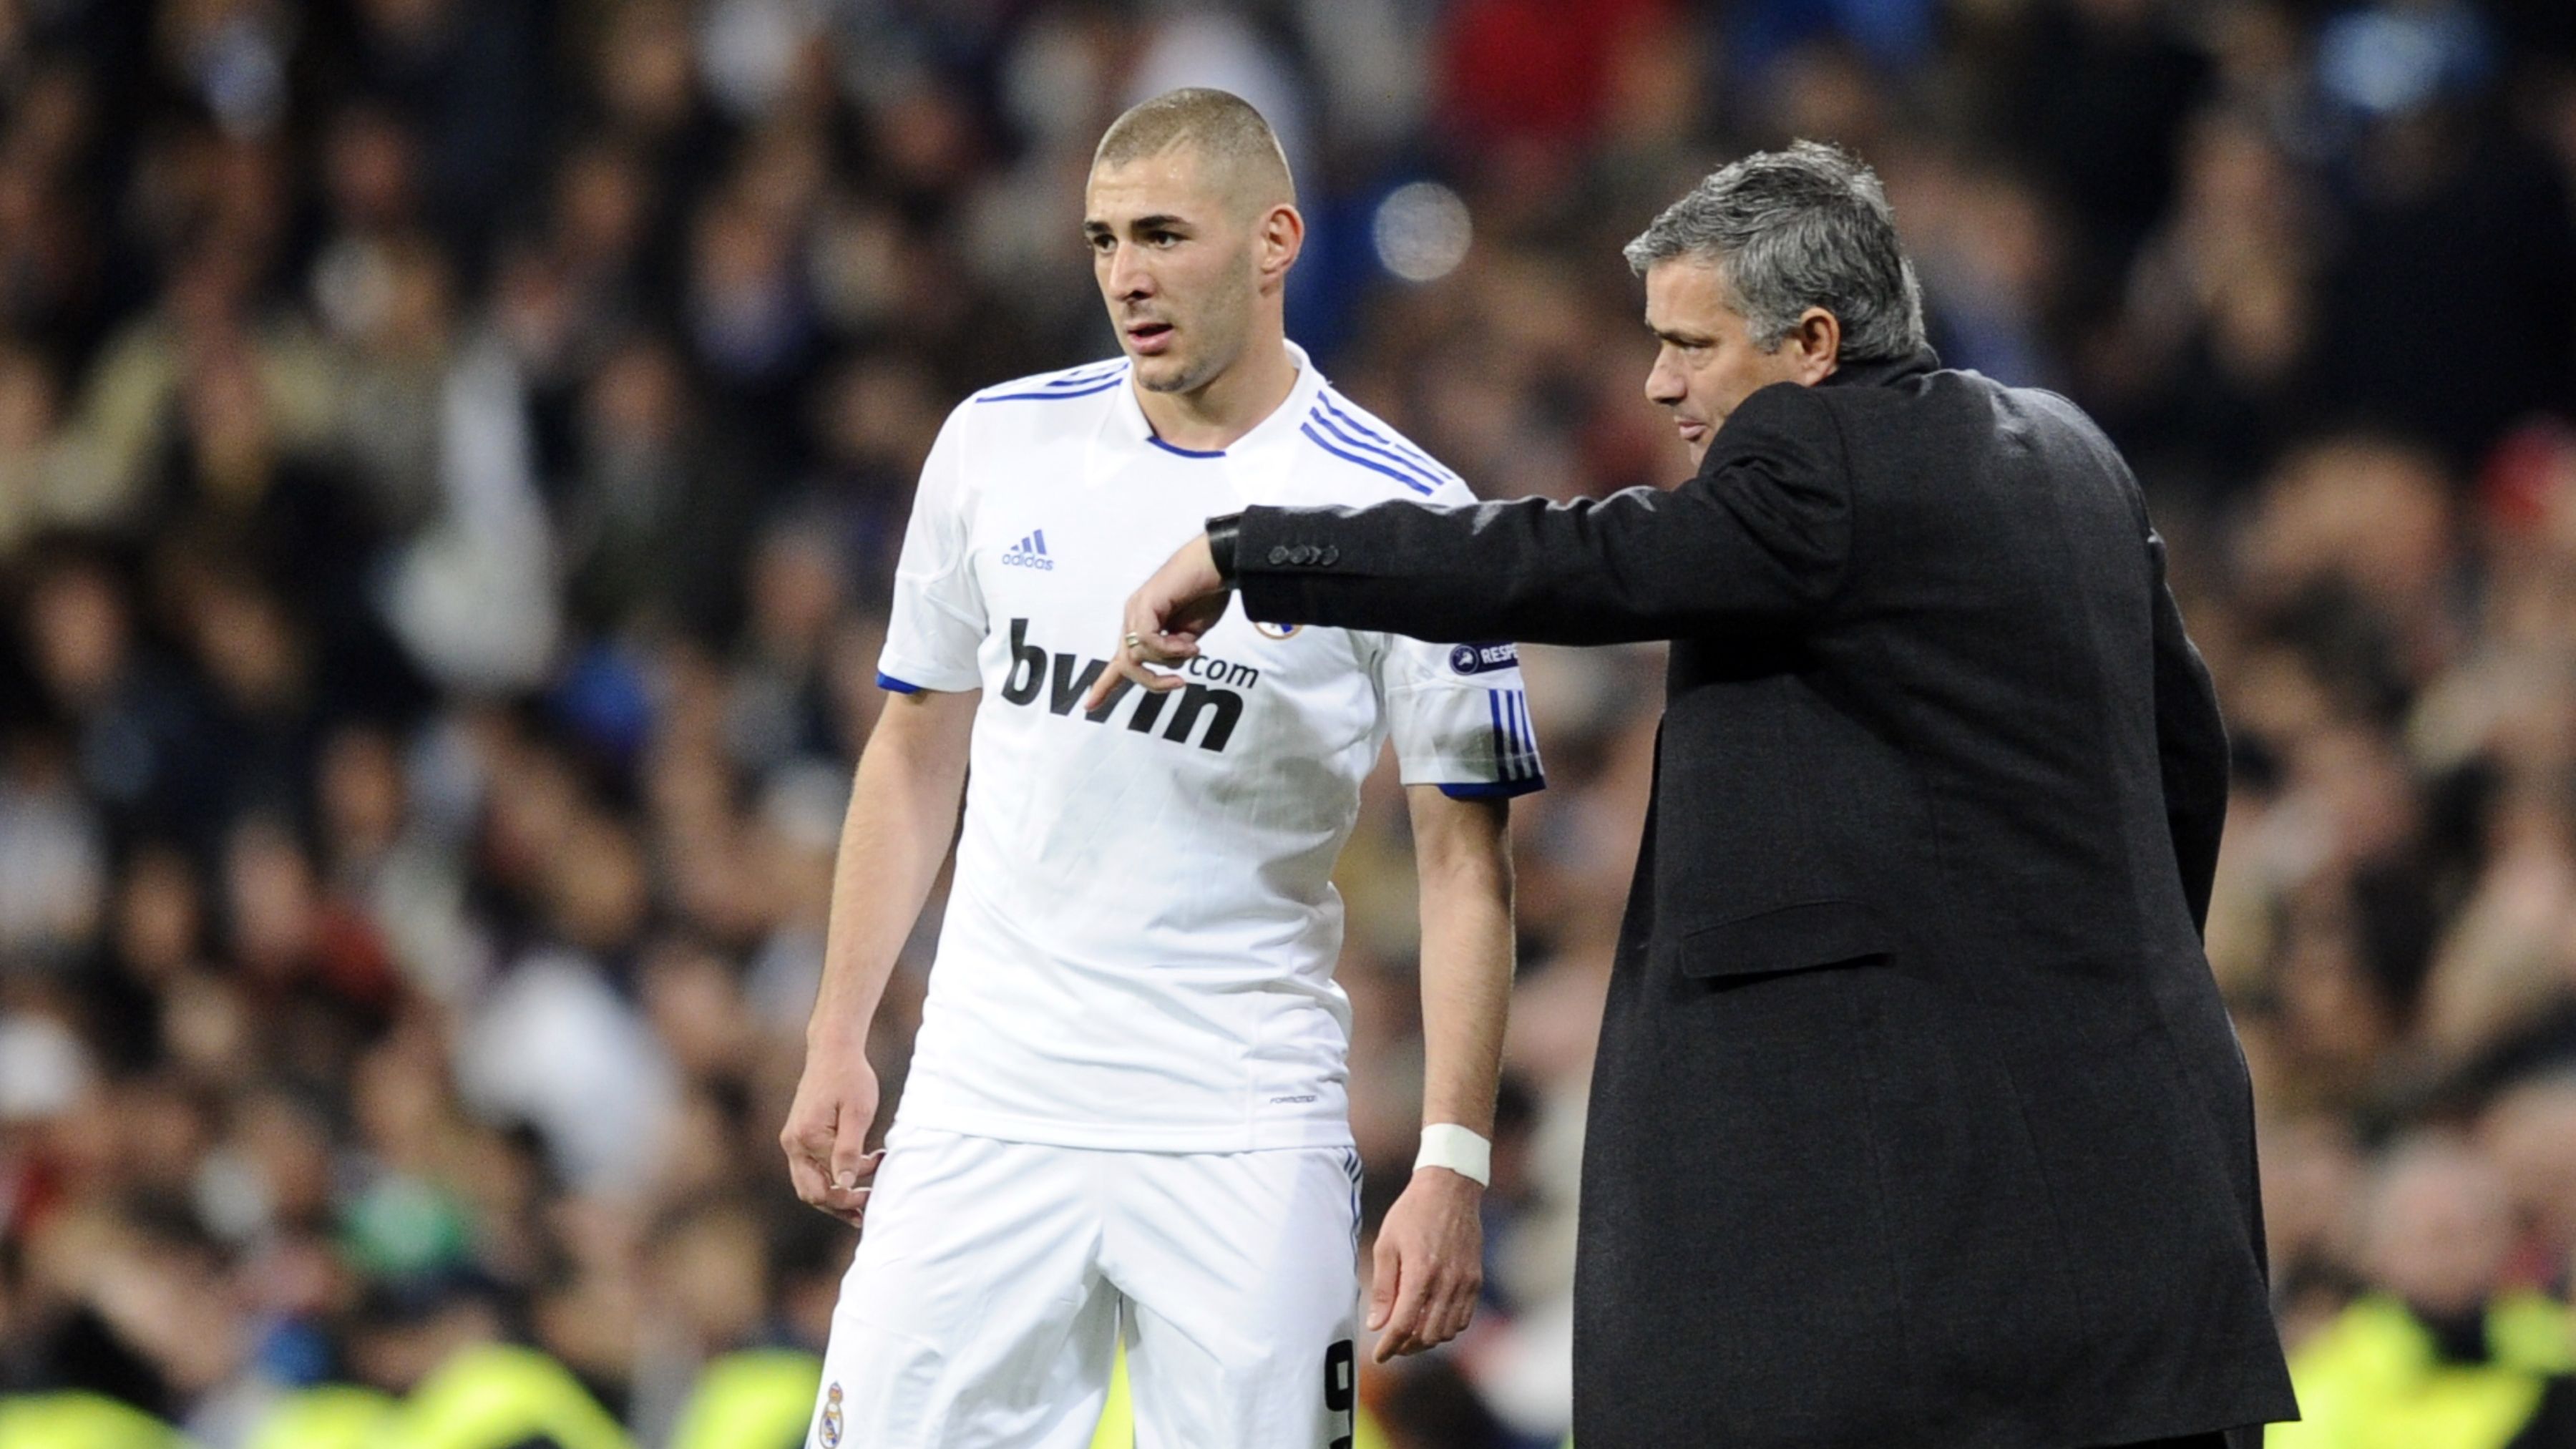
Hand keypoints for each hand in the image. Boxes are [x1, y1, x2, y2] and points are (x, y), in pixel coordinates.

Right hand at [780, 1042, 883, 1227]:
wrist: (833, 1051)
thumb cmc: (850, 1077)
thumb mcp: (858, 1112)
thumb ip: (849, 1150)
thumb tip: (843, 1185)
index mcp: (807, 1137)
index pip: (828, 1184)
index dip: (852, 1195)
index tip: (876, 1193)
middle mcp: (793, 1143)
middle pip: (811, 1192)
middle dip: (839, 1206)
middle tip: (868, 1208)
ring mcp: (792, 1141)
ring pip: (809, 1184)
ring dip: (835, 1195)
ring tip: (864, 1198)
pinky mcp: (798, 1137)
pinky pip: (810, 1169)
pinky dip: (830, 1177)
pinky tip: (856, 1172)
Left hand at [1083, 533, 1232, 712]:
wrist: (1216, 565)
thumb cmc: (1207, 595)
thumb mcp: (1190, 636)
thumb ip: (1174, 652)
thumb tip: (1169, 665)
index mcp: (1142, 625)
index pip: (1119, 660)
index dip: (1105, 685)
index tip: (1089, 707)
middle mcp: (1133, 618)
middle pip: (1127, 665)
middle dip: (1152, 682)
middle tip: (1179, 684)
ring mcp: (1136, 610)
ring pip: (1138, 655)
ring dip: (1170, 659)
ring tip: (1193, 646)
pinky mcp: (1144, 604)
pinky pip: (1148, 641)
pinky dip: (1171, 649)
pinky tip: (1190, 644)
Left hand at [1367, 1167, 1484, 1360]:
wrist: (1450, 1188)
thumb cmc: (1412, 1213)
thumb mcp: (1387, 1244)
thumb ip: (1384, 1287)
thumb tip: (1376, 1324)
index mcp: (1421, 1273)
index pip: (1403, 1326)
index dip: (1389, 1347)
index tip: (1379, 1357)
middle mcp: (1447, 1283)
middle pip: (1428, 1335)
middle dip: (1407, 1347)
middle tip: (1393, 1344)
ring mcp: (1465, 1282)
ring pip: (1448, 1331)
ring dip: (1428, 1339)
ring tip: (1410, 1334)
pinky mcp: (1476, 1279)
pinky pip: (1464, 1318)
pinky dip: (1447, 1327)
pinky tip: (1432, 1319)